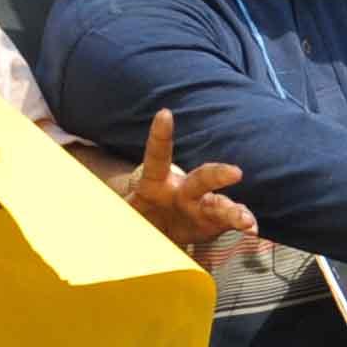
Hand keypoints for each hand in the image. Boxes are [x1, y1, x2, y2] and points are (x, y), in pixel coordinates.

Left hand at [120, 109, 255, 256]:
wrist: (154, 231)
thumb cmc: (137, 216)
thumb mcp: (120, 214)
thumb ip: (115, 218)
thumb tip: (95, 232)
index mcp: (155, 183)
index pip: (157, 156)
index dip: (160, 136)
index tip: (165, 114)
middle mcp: (182, 191)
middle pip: (199, 179)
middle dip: (216, 175)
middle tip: (235, 173)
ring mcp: (199, 207)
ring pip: (219, 204)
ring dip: (233, 210)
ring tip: (243, 219)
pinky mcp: (212, 223)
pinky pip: (229, 222)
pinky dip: (241, 224)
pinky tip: (251, 229)